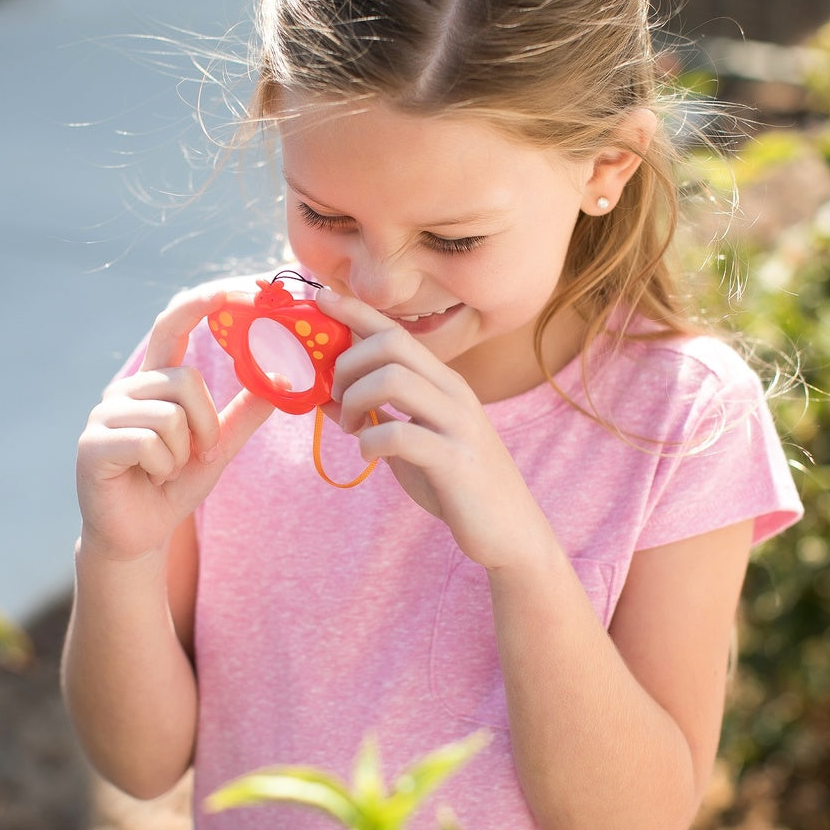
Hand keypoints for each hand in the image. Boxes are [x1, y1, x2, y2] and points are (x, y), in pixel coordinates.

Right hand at [75, 286, 275, 562]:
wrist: (137, 535)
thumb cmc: (173, 485)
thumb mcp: (219, 445)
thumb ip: (245, 410)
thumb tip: (283, 375)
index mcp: (155, 379)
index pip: (177, 319)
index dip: (210, 298)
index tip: (250, 287)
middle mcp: (126, 388)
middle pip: (183, 378)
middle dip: (205, 424)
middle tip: (201, 455)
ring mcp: (104, 413)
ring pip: (171, 414)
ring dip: (185, 452)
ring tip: (168, 470)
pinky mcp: (93, 444)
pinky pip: (150, 443)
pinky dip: (164, 468)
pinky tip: (151, 478)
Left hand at [314, 288, 548, 569]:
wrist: (509, 532)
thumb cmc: (456, 484)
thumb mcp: (411, 443)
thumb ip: (375, 416)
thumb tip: (325, 396)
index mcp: (443, 383)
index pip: (395, 330)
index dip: (354, 311)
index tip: (320, 297)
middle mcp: (454, 393)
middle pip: (390, 344)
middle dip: (346, 363)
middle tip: (334, 397)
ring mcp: (458, 425)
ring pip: (393, 379)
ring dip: (355, 399)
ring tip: (349, 427)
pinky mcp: (456, 461)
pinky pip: (401, 435)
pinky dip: (370, 441)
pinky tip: (368, 454)